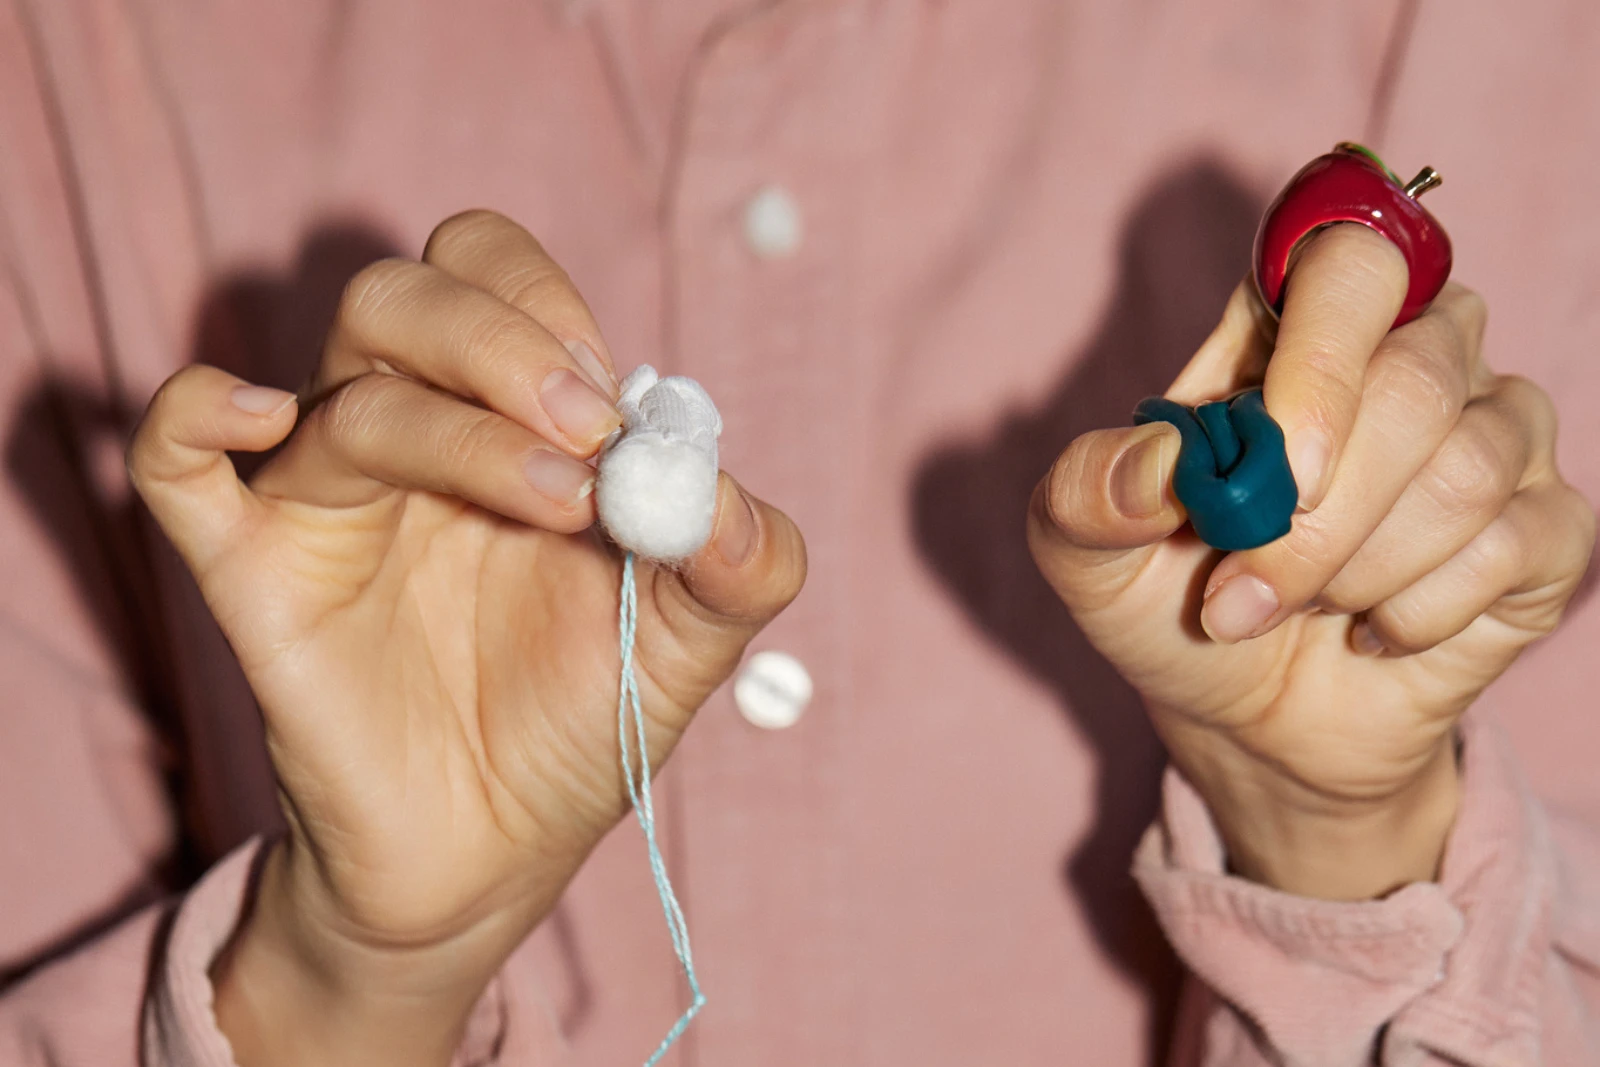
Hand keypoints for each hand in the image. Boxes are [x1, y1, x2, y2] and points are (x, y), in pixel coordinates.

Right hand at [128, 210, 805, 1065]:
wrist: (495, 850)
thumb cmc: (582, 722)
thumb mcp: (693, 644)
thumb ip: (743, 563)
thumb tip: (726, 494)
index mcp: (504, 418)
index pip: (488, 271)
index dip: (550, 308)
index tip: (618, 404)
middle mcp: (408, 435)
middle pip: (404, 296)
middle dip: (505, 343)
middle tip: (590, 432)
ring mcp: (324, 499)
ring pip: (347, 386)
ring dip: (459, 423)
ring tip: (559, 501)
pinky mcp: (253, 572)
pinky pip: (178, 461)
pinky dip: (199, 410)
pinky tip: (265, 414)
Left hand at [1029, 225, 1594, 899]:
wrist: (1246, 717)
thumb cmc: (1170, 603)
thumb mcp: (1086, 555)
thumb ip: (1091, 492)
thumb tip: (1160, 458)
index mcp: (1296, 328)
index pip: (1349, 258)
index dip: (1320, 350)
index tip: (1272, 453)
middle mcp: (1414, 354)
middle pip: (1413, 379)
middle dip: (1314, 518)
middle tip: (1241, 592)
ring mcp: (1494, 434)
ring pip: (1465, 469)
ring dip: (1354, 569)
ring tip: (1299, 605)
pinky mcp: (1545, 526)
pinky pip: (1511, 544)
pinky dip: (1416, 611)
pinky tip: (1372, 629)